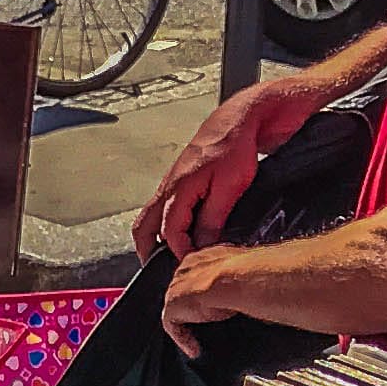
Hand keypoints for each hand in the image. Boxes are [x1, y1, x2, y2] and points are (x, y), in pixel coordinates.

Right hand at [136, 73, 317, 258]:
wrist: (242, 117)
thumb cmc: (237, 144)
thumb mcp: (231, 187)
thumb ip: (213, 218)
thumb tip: (203, 244)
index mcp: (179, 188)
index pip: (169, 233)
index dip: (179, 253)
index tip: (192, 264)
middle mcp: (170, 185)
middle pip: (144, 226)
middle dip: (147, 250)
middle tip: (158, 268)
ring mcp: (172, 181)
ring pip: (151, 216)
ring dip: (157, 236)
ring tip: (171, 252)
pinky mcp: (181, 178)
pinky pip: (163, 205)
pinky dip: (167, 222)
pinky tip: (185, 228)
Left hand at [159, 242, 248, 351]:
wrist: (240, 278)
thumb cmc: (252, 274)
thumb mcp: (246, 278)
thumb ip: (242, 284)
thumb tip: (259, 296)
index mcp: (205, 258)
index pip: (198, 275)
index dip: (205, 292)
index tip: (215, 307)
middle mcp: (187, 268)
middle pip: (184, 291)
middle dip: (193, 308)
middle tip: (208, 325)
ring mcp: (176, 286)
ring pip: (178, 308)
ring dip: (189, 324)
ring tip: (201, 339)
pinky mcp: (172, 305)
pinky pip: (172, 325)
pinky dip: (184, 339)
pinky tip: (195, 350)